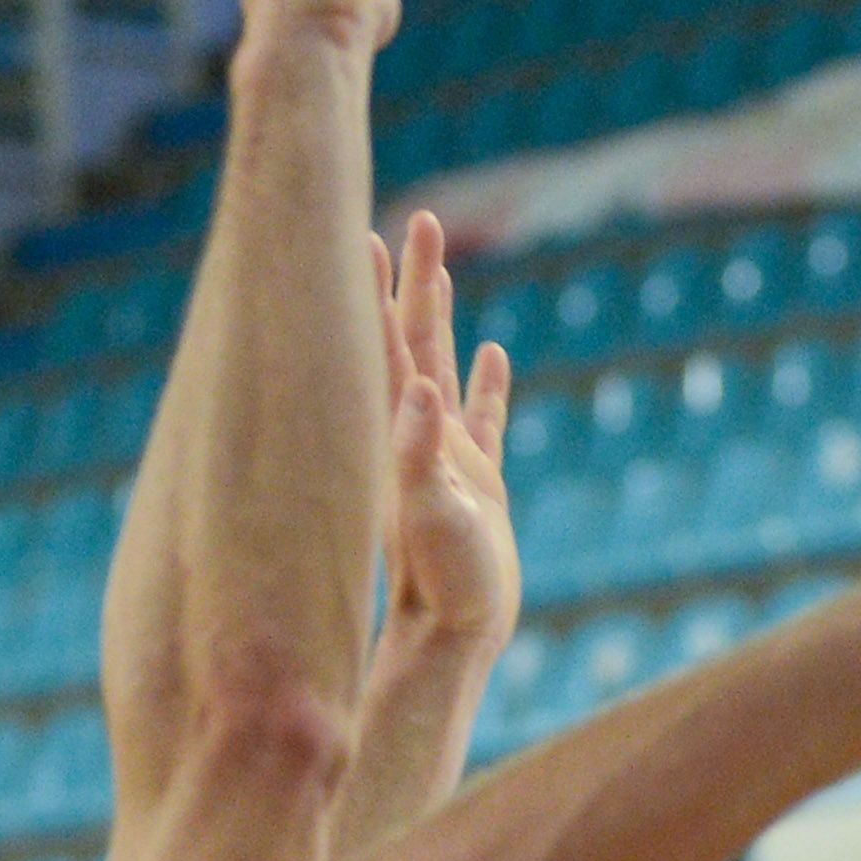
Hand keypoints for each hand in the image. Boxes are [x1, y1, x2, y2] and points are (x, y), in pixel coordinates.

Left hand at [376, 213, 514, 649]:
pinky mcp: (477, 483)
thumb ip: (419, 455)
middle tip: (422, 223)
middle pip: (413, 340)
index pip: (383, 345)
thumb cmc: (439, 583)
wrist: (455, 636)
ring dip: (440, 321)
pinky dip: (486, 385)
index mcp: (401, 433)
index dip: (377, 290)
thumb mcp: (428, 515)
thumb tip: (418, 391)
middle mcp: (417, 435)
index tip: (367, 232)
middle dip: (415, 281)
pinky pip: (482, 419)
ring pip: (443, 369)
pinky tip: (492, 354)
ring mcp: (447, 456)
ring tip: (439, 273)